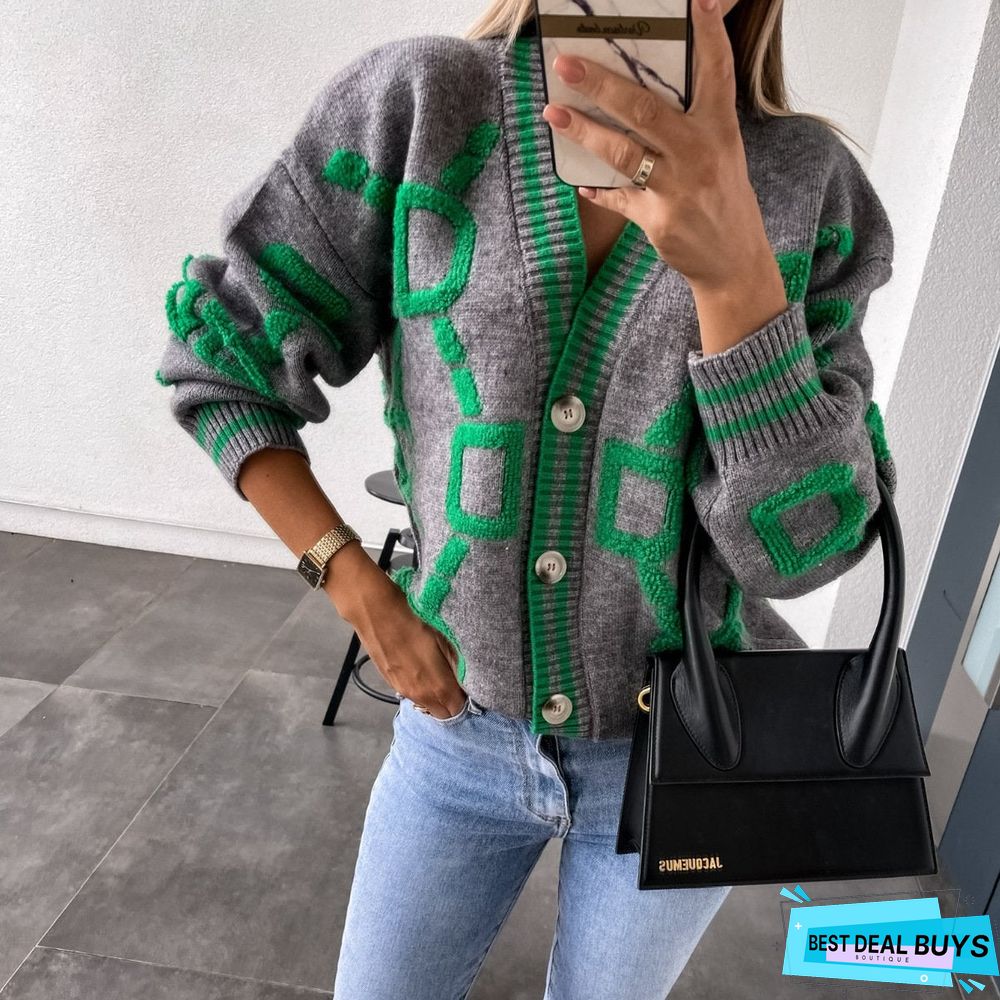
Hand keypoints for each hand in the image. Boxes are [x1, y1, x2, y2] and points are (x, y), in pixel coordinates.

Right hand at [326, 552, 467, 718]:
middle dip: (452, 702)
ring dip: (435, 696)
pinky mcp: (389, 681)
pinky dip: (420, 688)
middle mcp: (420, 695)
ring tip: (439, 672)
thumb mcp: (445, 639)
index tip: (470, 686)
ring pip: (425, 705)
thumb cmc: (416, 621)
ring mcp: (402, 690)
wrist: (376, 611)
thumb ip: (458, 666)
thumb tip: (467, 682)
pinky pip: (411, 694)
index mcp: (437, 687)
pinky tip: (420, 667)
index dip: (467, 700)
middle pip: (442, 713)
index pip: (458, 710)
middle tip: (456, 681)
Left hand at [540, 0, 781, 300]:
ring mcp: (677, 188)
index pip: (716, 73)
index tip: (696, 0)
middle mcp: (699, 153)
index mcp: (719, 130)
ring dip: (584, 132)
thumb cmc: (722, 197)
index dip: (708, 35)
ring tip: (554, 114)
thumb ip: (689, 123)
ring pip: (623, 153)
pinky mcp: (658, 220)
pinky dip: (598, 191)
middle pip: (645, 110)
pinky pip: (619, 199)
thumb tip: (641, 92)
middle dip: (602, 85)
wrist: (733, 259)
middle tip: (566, 65)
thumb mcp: (720, 152)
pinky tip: (581, 183)